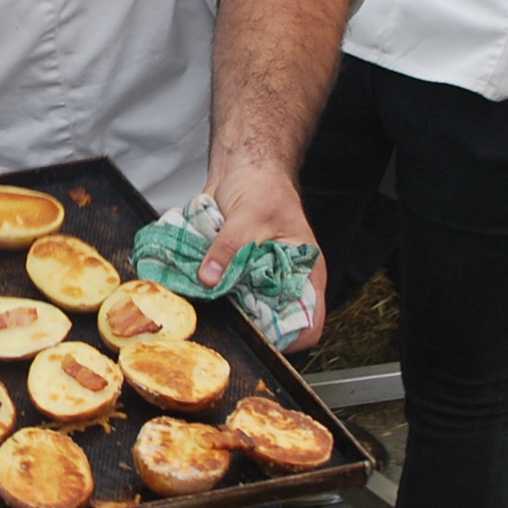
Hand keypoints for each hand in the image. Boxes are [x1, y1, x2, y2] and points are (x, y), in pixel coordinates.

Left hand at [198, 161, 325, 352]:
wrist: (242, 169)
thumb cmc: (263, 188)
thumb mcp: (250, 216)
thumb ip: (231, 248)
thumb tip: (211, 277)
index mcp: (306, 272)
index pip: (308, 323)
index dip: (290, 338)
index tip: (261, 337)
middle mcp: (283, 282)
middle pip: (272, 323)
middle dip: (251, 326)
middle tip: (227, 320)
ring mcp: (257, 280)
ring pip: (245, 311)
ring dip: (227, 309)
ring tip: (209, 305)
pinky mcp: (234, 275)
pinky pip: (224, 293)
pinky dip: (212, 293)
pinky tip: (198, 290)